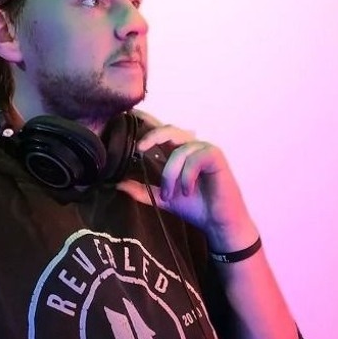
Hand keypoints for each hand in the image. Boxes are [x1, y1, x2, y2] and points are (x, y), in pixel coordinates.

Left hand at [117, 117, 257, 250]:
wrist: (218, 224)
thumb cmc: (195, 208)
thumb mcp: (164, 199)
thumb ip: (143, 190)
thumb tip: (118, 184)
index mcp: (179, 153)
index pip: (163, 131)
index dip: (148, 121)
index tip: (130, 114)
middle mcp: (192, 147)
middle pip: (170, 129)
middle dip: (153, 136)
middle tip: (140, 149)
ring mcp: (205, 149)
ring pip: (179, 150)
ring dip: (171, 174)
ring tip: (171, 195)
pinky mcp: (216, 156)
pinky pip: (194, 159)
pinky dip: (187, 176)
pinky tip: (188, 191)